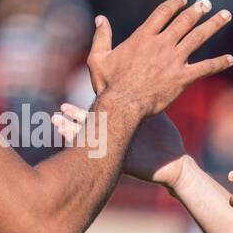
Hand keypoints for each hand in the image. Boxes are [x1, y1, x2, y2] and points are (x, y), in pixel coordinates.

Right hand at [56, 103, 187, 187]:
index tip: (64, 105)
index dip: (78, 111)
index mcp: (118, 124)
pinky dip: (87, 149)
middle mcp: (113, 136)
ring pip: (91, 139)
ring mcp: (116, 148)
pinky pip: (102, 155)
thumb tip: (140, 71)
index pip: (95, 114)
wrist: (174, 160)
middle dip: (71, 119)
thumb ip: (142, 97)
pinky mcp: (122, 161)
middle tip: (59, 111)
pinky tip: (76, 146)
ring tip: (58, 124)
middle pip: (87, 125)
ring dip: (74, 132)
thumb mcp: (152, 112)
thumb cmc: (164, 136)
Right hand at [85, 0, 232, 116]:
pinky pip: (205, 68)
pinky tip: (230, 59)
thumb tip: (100, 19)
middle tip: (207, 3)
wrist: (123, 106)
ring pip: (198, 37)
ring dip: (213, 25)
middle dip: (197, 10)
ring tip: (226, 15)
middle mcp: (161, 44)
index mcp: (143, 37)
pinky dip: (219, 62)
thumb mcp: (98, 58)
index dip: (174, 4)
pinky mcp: (183, 77)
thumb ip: (102, 37)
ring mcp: (174, 60)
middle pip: (184, 21)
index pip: (162, 13)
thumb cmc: (109, 85)